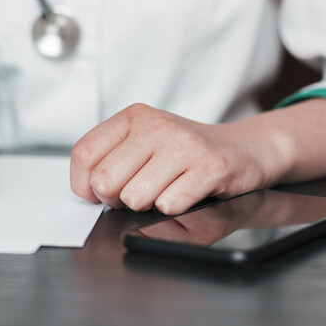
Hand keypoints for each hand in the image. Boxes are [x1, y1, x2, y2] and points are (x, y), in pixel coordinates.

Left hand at [70, 103, 273, 214]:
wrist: (241, 150)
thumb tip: (86, 190)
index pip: (84, 153)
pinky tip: (187, 193)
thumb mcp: (143, 142)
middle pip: (105, 181)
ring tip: (166, 189)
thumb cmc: (184, 152)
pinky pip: (170, 205)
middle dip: (116, 200)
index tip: (97, 194)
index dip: (84, 184)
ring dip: (148, 204)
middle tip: (138, 192)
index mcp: (134, 117)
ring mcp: (184, 145)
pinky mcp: (210, 167)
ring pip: (135, 198)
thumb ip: (111, 158)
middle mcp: (157, 125)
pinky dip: (175, 208)